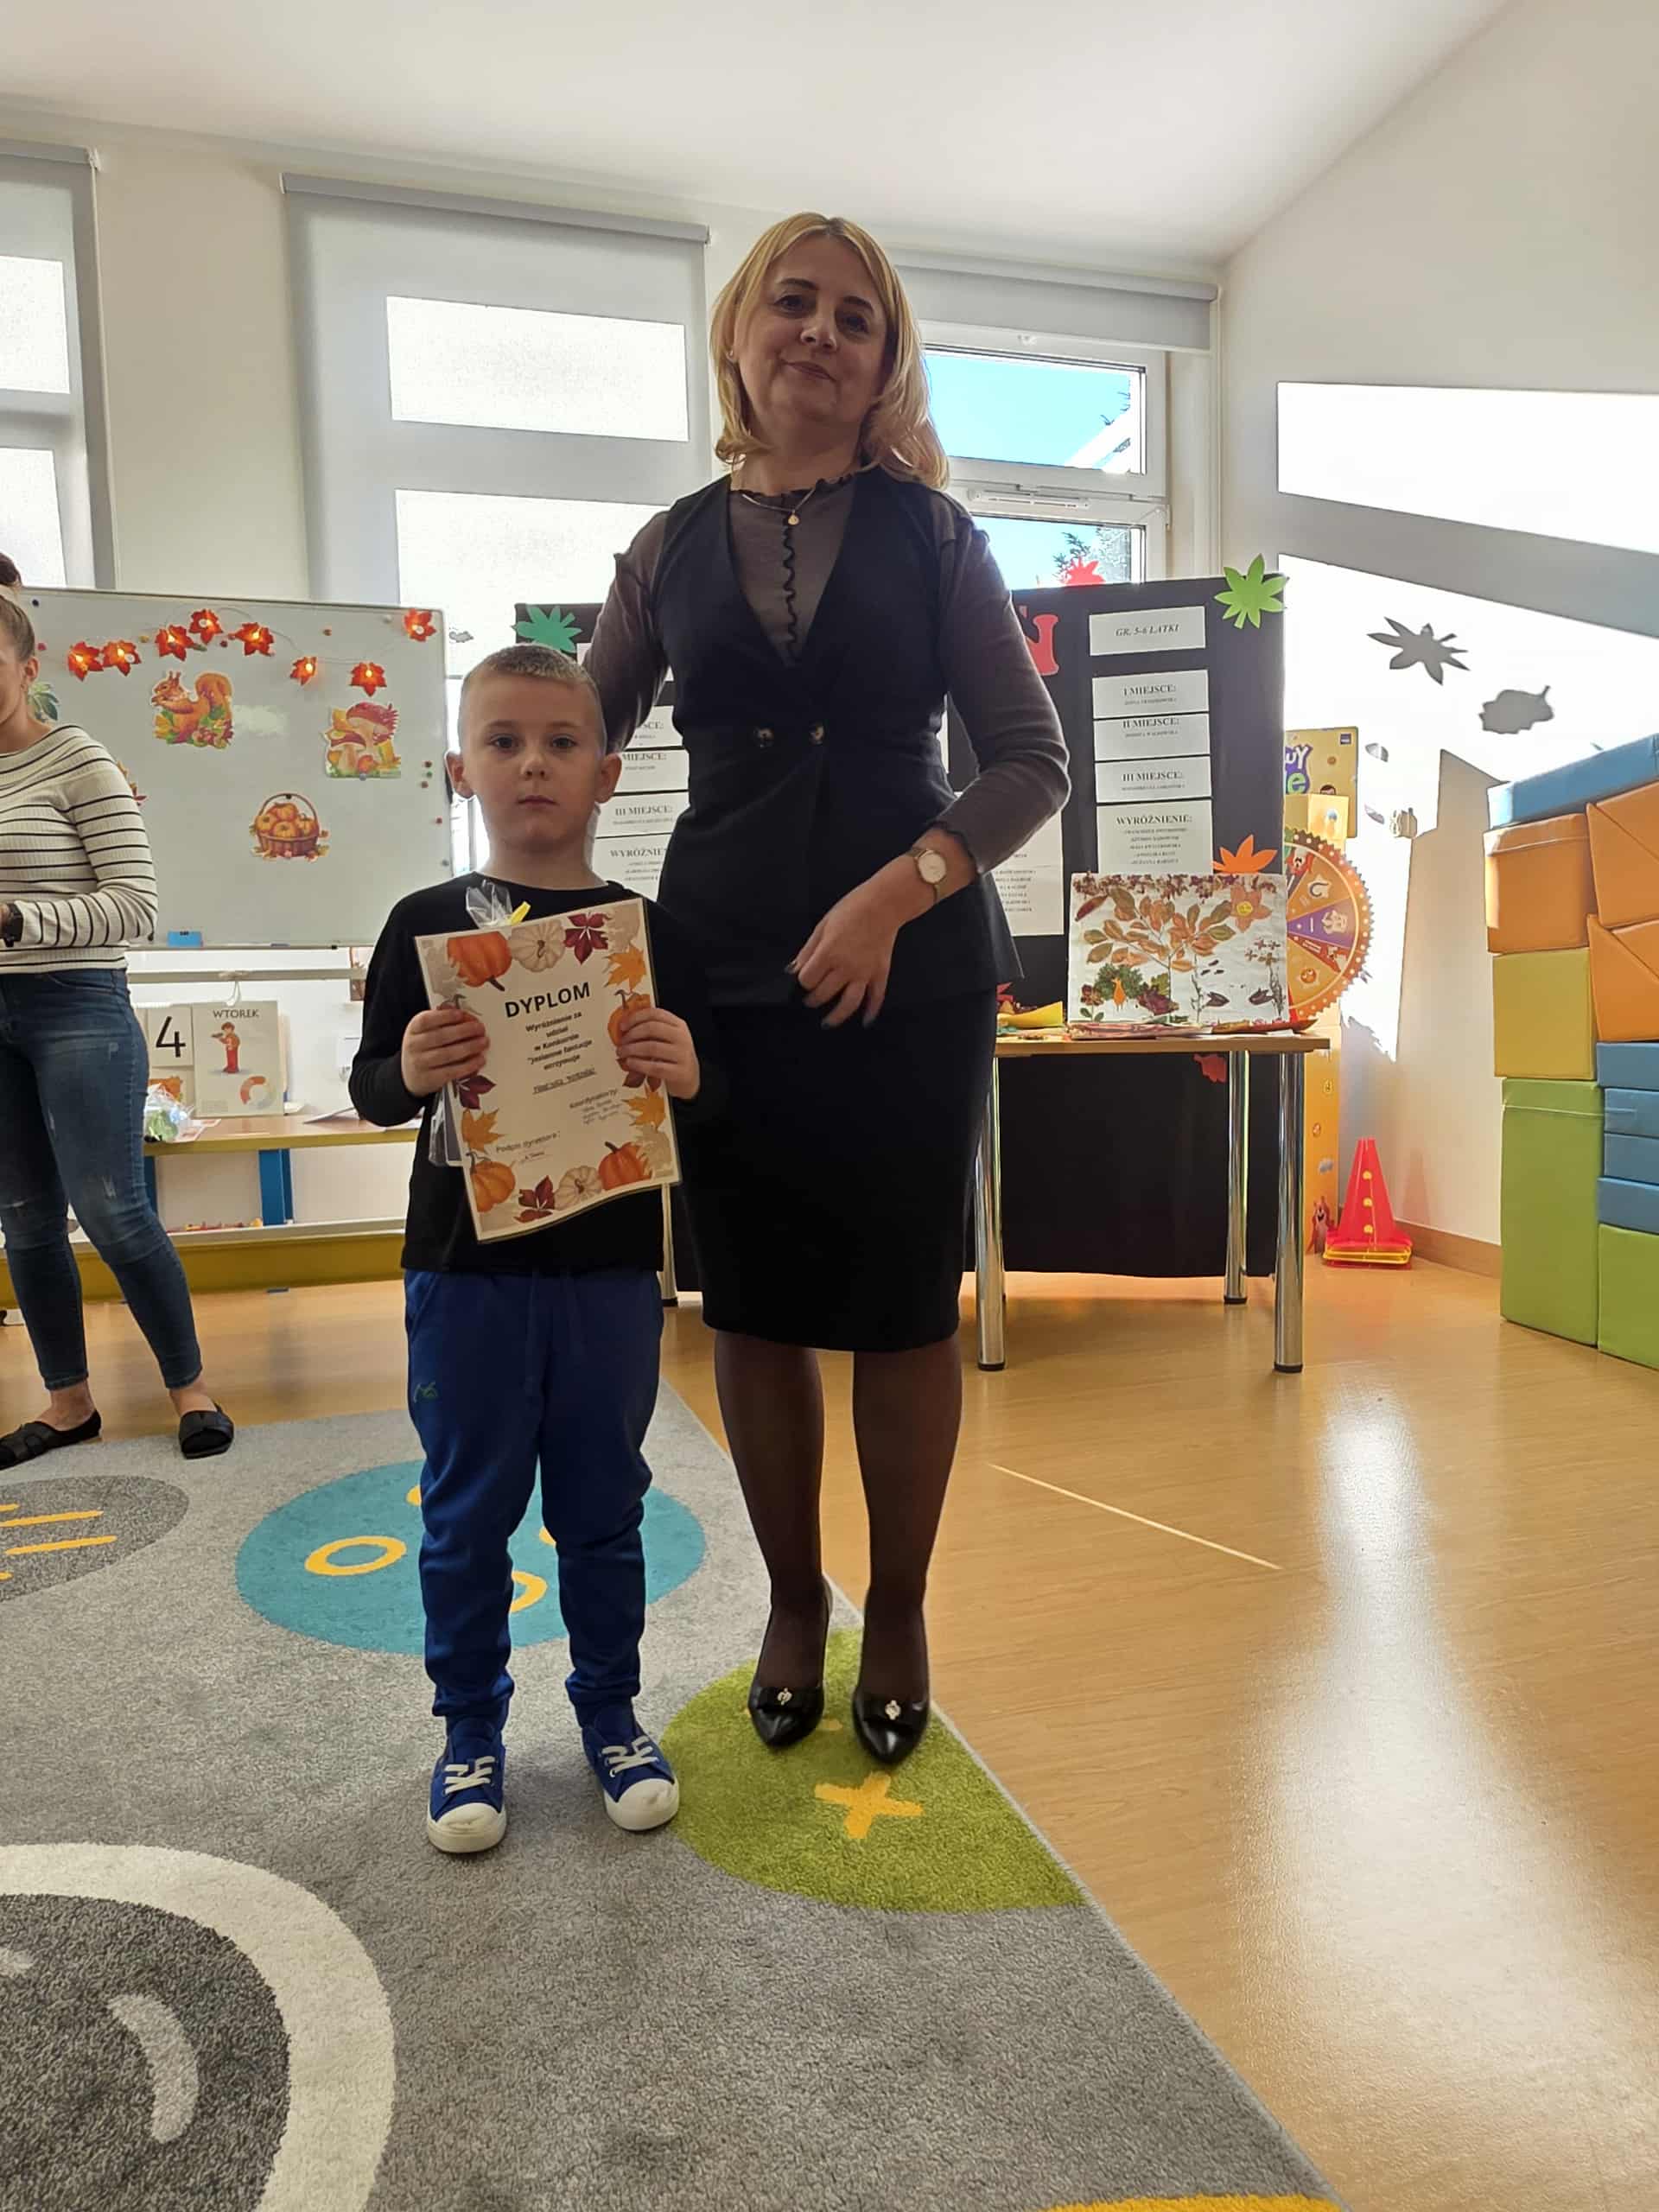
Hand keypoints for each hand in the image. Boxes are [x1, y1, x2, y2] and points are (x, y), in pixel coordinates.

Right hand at [400, 1006, 487, 1096]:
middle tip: (479, 1028)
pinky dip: (468, 1065)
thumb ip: (440, 1021)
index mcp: (413, 1029)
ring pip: (447, 1054)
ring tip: (483, 1042)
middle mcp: (414, 1046)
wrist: (410, 1076)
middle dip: (463, 1031)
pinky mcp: (431, 1079)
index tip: (461, 1014)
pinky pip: (452, 1071)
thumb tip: (459, 1012)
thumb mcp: (424, 1032)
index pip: (426, 1020)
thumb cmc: (423, 1048)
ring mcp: (421, 1063)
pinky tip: (479, 1060)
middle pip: (440, 1037)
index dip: (444, 1017)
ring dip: (469, 1047)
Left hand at [617, 1007, 699, 1100]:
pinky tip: (630, 1063)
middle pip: (652, 1028)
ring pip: (652, 1047)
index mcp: (678, 1025)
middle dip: (632, 1034)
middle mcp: (682, 1038)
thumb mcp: (667, 1039)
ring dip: (632, 1049)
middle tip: (622, 1041)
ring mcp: (682, 1055)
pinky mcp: (679, 1072)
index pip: (655, 1014)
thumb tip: (625, 1028)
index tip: (622, 1025)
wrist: (690, 1078)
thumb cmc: (674, 1057)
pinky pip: (655, 1067)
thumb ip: (651, 1031)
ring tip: (622, 1053)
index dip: (636, 1017)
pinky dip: (639, 1064)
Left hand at [791, 877, 914, 1027]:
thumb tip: (793, 970)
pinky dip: (871, 1012)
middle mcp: (846, 967)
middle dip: (813, 999)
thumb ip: (808, 950)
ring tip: (827, 1022)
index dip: (803, 981)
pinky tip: (865, 1021)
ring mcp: (865, 973)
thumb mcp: (822, 925)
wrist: (884, 904)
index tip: (804, 978)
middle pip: (824, 994)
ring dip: (836, 1016)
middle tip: (809, 1000)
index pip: (808, 979)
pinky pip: (877, 997)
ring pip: (849, 1004)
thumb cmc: (851, 909)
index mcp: (829, 953)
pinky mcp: (881, 973)